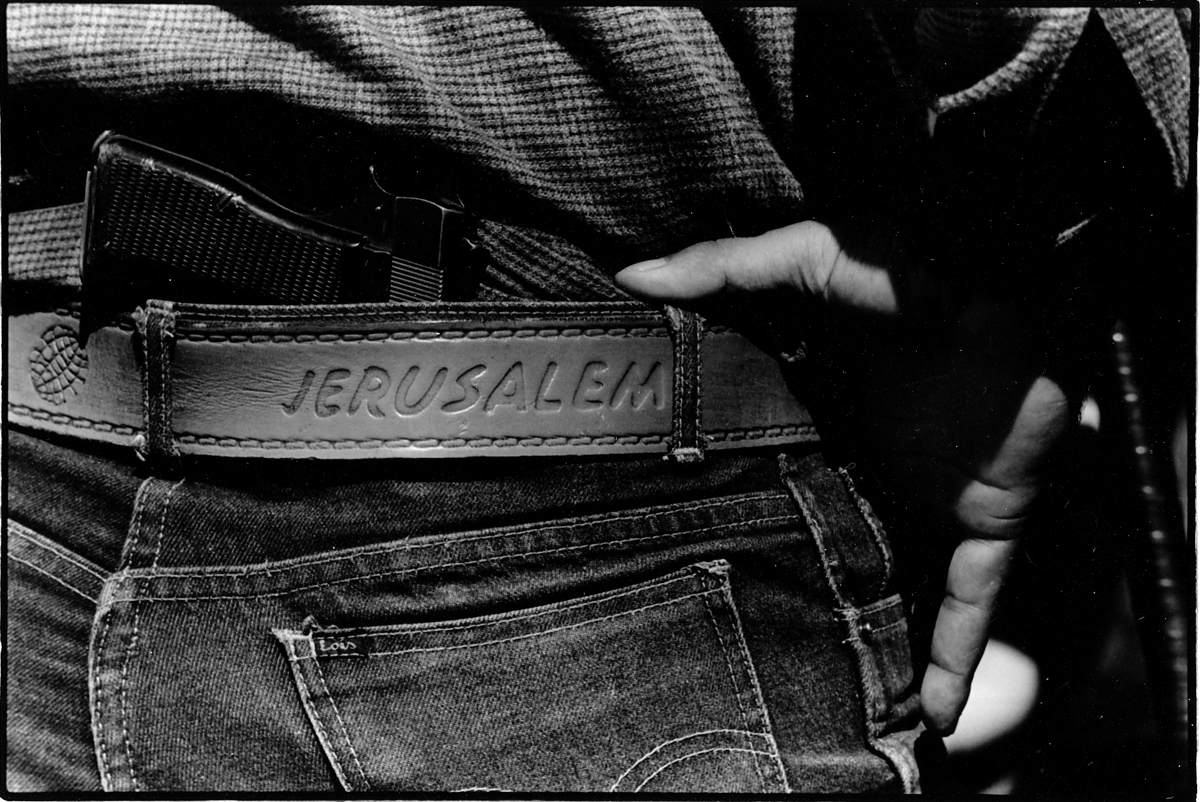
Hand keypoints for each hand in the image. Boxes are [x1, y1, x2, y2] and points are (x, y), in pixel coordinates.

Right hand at [615, 221, 1073, 733]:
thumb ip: (724, 269)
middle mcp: (874, 463)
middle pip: (825, 532)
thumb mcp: (809, 259)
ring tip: (824, 691)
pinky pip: (968, 600)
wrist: (1025, 286)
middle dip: (791, 575)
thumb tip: (634, 276)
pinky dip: (955, 653)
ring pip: (894, 580)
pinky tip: (932, 710)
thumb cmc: (918, 269)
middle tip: (734, 623)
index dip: (729, 494)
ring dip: (872, 632)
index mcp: (829, 410)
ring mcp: (928, 498)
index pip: (770, 460)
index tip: (676, 531)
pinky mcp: (982, 522)